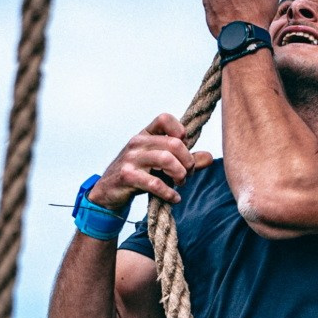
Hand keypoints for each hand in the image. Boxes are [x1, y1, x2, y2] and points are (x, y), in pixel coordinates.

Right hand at [89, 113, 212, 212]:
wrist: (108, 192)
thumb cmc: (137, 175)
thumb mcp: (160, 165)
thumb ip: (185, 160)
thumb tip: (209, 157)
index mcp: (145, 135)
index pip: (164, 118)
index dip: (180, 131)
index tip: (184, 147)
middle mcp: (137, 142)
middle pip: (174, 143)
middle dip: (187, 161)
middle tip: (187, 174)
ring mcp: (131, 159)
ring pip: (166, 159)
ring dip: (180, 175)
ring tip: (181, 184)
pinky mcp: (128, 176)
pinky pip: (155, 183)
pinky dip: (169, 192)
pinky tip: (174, 198)